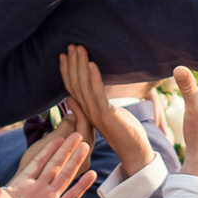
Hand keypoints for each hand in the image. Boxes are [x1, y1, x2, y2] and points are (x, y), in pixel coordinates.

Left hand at [0, 122, 96, 197]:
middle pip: (55, 165)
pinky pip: (72, 196)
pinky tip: (91, 175)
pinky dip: (81, 186)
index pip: (38, 162)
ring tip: (85, 147)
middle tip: (77, 135)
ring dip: (75, 161)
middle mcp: (38, 189)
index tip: (58, 137)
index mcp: (23, 184)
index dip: (48, 149)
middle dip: (66, 150)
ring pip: (65, 176)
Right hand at [60, 46, 153, 175]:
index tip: (63, 54)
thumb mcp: (104, 115)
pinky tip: (93, 65)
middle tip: (70, 45)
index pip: (72, 87)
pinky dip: (95, 79)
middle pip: (75, 84)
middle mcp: (87, 111)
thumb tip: (72, 97)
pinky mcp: (107, 115)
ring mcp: (96, 113)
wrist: (134, 152)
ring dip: (81, 66)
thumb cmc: (123, 132)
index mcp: (86, 110)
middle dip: (72, 63)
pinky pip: (98, 94)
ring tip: (79, 49)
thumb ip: (90, 104)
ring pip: (83, 86)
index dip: (66, 71)